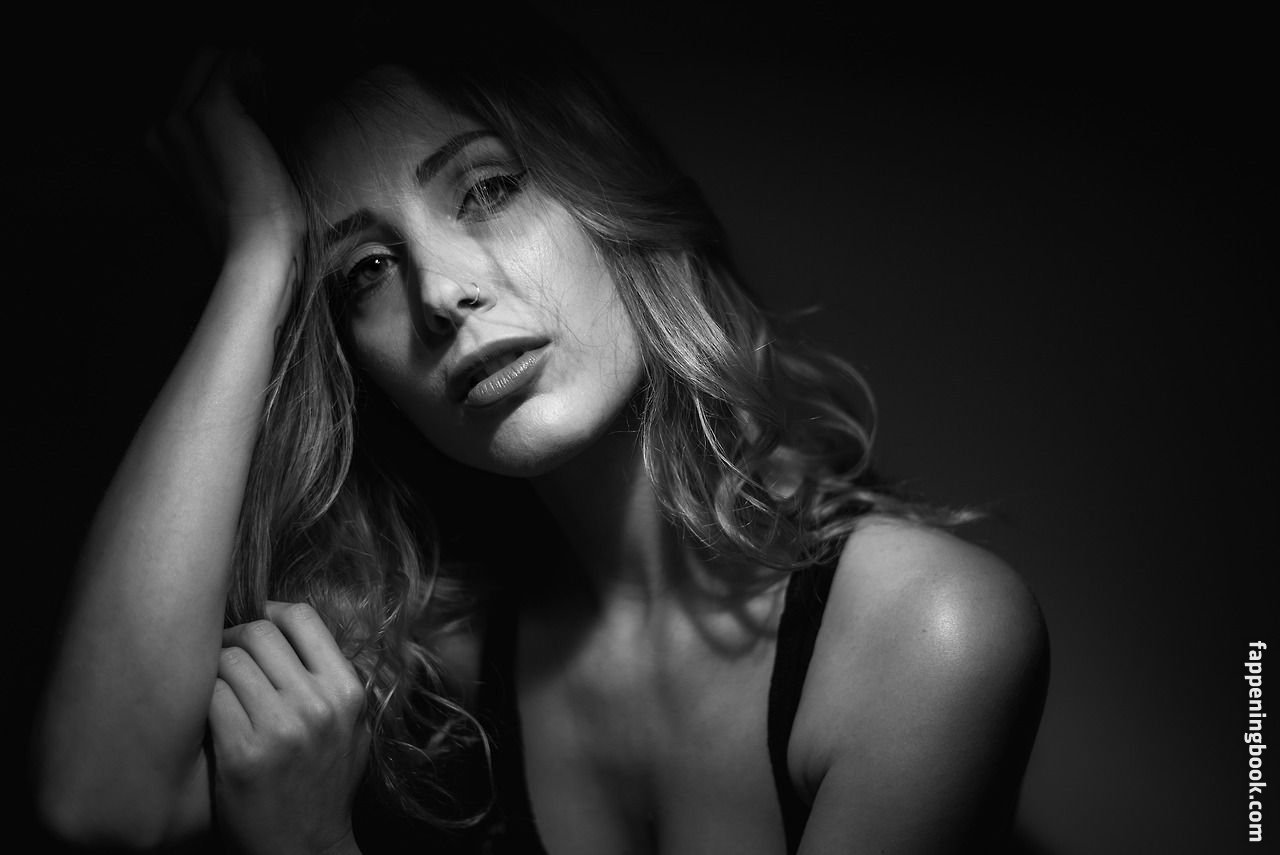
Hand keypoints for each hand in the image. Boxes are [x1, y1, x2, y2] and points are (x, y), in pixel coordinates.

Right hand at [149, 47, 304, 262]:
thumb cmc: (250, 228)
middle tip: (266, 93)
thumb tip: (247, 121)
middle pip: (197, 67)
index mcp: (156, 149)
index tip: (255, 101)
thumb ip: (219, 153)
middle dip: (233, 73)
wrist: (255, 249)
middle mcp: (158, 130)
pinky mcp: (211, 110)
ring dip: (244, 68)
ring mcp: (180, 118)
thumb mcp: (225, 188)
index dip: (224, 89)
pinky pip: (230, 61)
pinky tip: (268, 84)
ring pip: (211, 58)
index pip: (186, 91)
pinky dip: (253, 66)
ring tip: (269, 92)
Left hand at [210, 601, 369, 854]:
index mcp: (347, 691)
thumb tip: (293, 626)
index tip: (258, 625)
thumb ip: (334, 679)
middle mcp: (317, 704)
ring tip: (215, 687)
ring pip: (228, 661)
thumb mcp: (353, 728)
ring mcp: (279, 728)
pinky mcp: (241, 753)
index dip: (271, 612)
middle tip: (225, 657)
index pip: (302, 617)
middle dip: (234, 639)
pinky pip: (209, 697)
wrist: (304, 848)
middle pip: (258, 633)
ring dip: (214, 669)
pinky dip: (201, 700)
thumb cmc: (325, 784)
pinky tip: (205, 715)